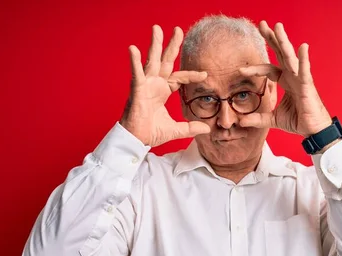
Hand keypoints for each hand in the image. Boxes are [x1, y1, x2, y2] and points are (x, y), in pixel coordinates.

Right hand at [120, 25, 210, 146]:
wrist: (137, 141)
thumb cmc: (151, 133)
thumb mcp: (176, 130)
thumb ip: (190, 127)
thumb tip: (207, 129)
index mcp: (162, 91)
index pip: (179, 77)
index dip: (191, 75)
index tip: (204, 74)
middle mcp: (154, 84)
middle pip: (164, 61)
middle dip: (171, 45)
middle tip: (178, 29)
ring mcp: (145, 85)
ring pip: (151, 61)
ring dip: (154, 45)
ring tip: (157, 28)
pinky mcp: (137, 91)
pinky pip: (136, 74)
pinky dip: (135, 62)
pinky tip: (134, 49)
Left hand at [238, 21, 331, 136]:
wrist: (313, 131)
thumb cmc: (298, 120)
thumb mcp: (273, 119)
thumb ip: (258, 118)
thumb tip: (241, 122)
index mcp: (286, 80)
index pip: (268, 69)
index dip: (255, 68)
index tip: (240, 70)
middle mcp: (293, 76)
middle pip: (280, 53)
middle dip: (272, 38)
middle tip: (261, 24)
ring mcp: (300, 79)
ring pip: (290, 57)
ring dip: (283, 41)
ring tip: (277, 26)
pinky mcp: (307, 86)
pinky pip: (305, 71)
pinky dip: (303, 59)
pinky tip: (303, 47)